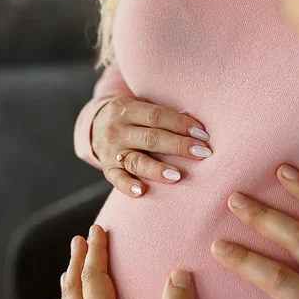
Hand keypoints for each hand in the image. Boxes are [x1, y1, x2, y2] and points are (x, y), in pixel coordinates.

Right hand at [91, 97, 211, 197]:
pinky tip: (142, 192)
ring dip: (157, 169)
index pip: (157, 116)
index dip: (181, 124)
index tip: (203, 134)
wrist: (95, 127)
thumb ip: (162, 114)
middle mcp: (117, 130)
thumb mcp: (141, 107)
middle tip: (203, 153)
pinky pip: (117, 179)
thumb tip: (193, 124)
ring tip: (177, 176)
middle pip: (151, 138)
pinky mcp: (108, 169)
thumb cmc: (131, 118)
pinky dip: (128, 186)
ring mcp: (111, 151)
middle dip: (179, 146)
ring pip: (136, 161)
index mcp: (127, 109)